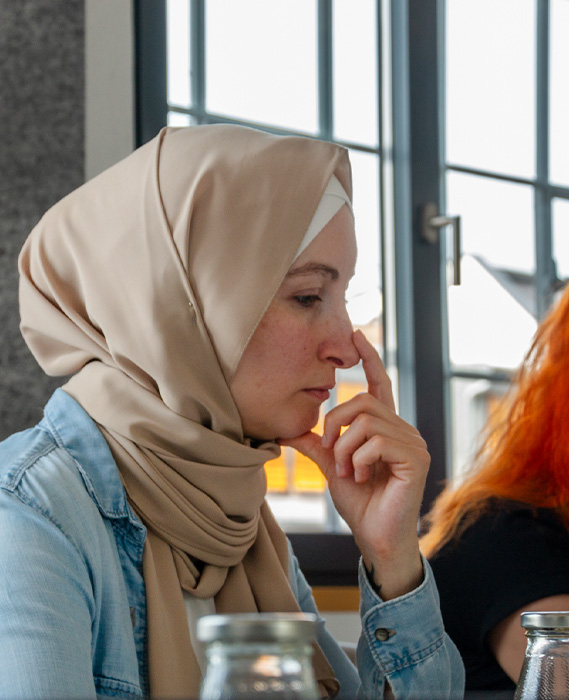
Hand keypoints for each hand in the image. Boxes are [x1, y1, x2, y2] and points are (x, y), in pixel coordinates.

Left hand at [279, 330, 428, 599]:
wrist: (375, 538)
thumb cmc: (360, 505)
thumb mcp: (332, 468)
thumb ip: (318, 446)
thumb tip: (290, 430)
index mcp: (386, 428)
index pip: (380, 385)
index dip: (369, 358)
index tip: (355, 334)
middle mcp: (403, 430)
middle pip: (361, 401)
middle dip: (335, 425)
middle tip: (331, 454)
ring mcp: (413, 443)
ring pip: (365, 421)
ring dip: (344, 449)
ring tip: (347, 472)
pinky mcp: (415, 458)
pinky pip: (376, 441)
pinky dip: (357, 459)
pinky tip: (360, 476)